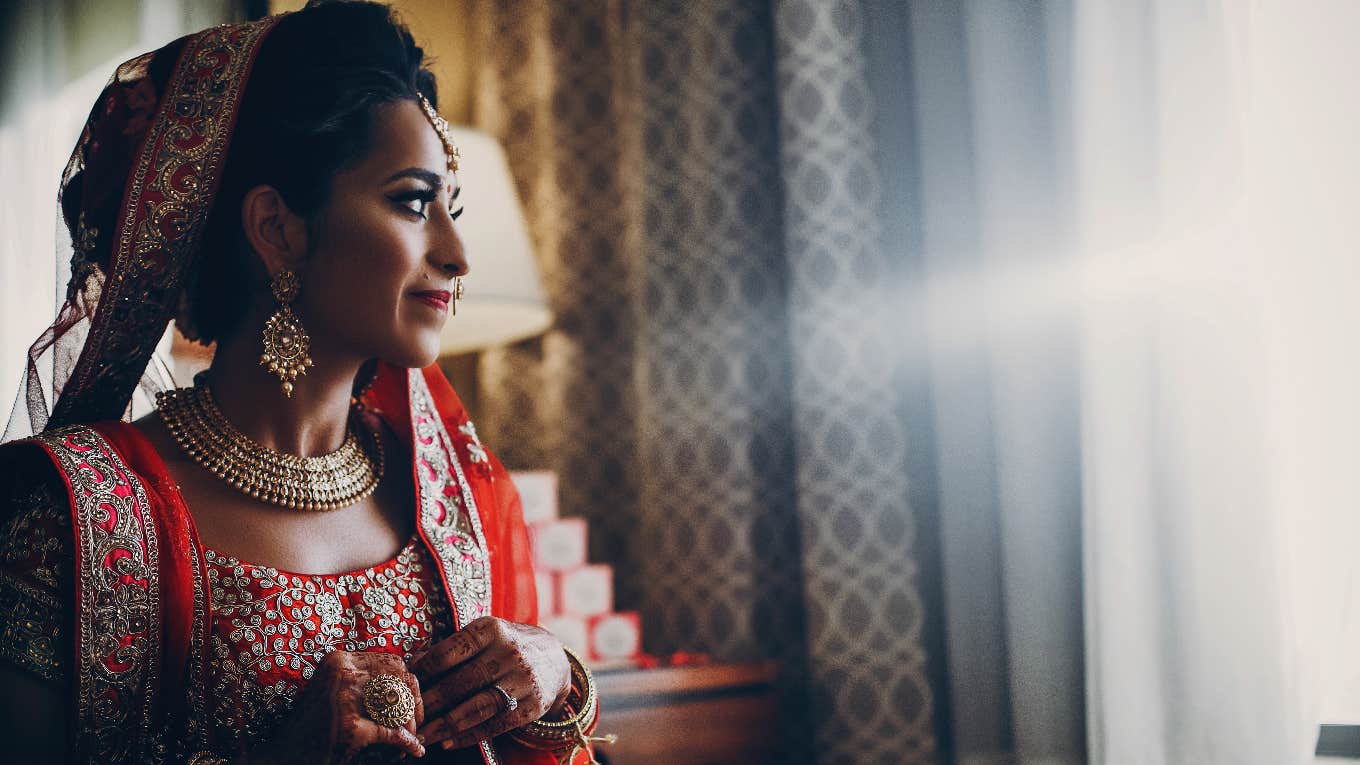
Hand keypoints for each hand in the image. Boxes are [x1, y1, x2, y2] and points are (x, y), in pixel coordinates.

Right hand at [240, 650, 425, 763]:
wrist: (282, 757)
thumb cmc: (313, 727)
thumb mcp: (335, 691)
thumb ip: (365, 680)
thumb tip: (412, 679)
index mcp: (338, 660)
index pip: (391, 661)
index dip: (408, 682)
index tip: (411, 702)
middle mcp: (341, 673)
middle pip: (400, 680)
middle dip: (413, 703)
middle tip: (415, 724)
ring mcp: (344, 699)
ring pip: (398, 705)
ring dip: (410, 725)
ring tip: (412, 738)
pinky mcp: (349, 728)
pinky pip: (393, 732)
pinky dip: (407, 743)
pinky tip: (413, 749)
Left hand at [411, 616, 570, 751]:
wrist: (554, 659)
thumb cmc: (505, 646)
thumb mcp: (484, 635)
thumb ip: (452, 649)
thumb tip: (411, 664)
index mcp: (491, 629)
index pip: (448, 653)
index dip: (422, 672)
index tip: (403, 687)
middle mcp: (509, 652)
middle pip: (461, 682)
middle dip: (429, 703)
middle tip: (406, 718)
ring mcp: (524, 680)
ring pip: (478, 707)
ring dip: (446, 725)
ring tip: (423, 736)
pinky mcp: (533, 705)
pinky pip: (496, 724)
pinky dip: (469, 735)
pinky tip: (449, 741)